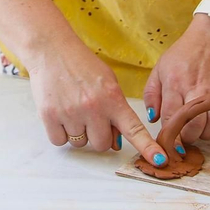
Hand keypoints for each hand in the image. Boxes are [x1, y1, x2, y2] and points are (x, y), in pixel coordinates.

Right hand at [28, 38, 165, 167]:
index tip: (159, 160)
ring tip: (72, 107)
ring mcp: (70, 113)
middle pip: (102, 145)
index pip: (134, 129)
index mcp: (112, 98)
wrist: (51, 49)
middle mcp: (93, 108)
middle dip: (98, 134)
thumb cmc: (82, 65)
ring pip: (80, 143)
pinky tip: (60, 112)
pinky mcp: (49, 116)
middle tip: (90, 116)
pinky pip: (59, 140)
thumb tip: (115, 143)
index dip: (147, 147)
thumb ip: (116, 112)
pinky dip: (60, 132)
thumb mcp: (108, 82)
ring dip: (78, 132)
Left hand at [144, 16, 209, 147]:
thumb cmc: (184, 53)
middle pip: (195, 126)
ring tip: (202, 129)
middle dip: (190, 137)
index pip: (170, 118)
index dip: (170, 134)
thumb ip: (152, 94)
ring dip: (208, 133)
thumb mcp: (160, 69)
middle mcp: (195, 88)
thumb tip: (153, 119)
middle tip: (188, 135)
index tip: (171, 141)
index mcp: (174, 83)